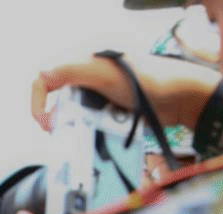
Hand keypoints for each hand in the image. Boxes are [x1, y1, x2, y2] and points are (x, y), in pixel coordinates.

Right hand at [31, 53, 220, 132]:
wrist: (184, 99)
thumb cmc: (149, 80)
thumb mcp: (105, 73)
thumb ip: (72, 71)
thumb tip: (43, 75)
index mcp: (84, 66)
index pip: (46, 80)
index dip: (38, 101)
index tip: (45, 122)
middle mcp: (89, 81)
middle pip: (58, 103)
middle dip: (58, 121)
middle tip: (62, 135)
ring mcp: (101, 98)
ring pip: (74, 119)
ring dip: (77, 130)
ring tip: (87, 137)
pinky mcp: (112, 114)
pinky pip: (93, 128)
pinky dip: (93, 135)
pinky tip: (102, 138)